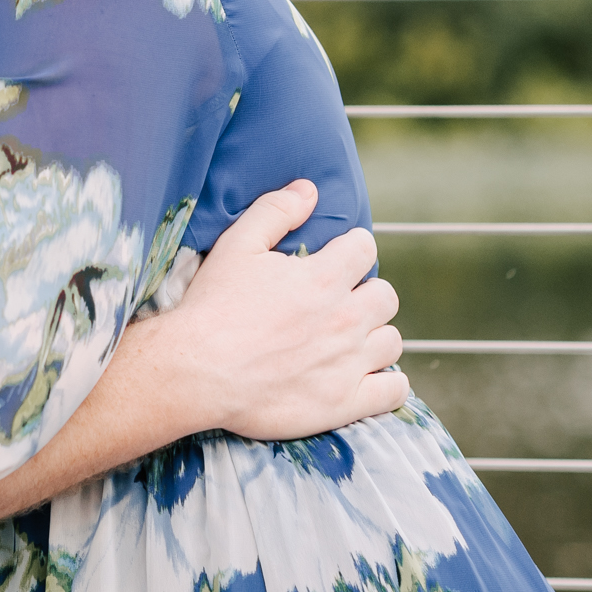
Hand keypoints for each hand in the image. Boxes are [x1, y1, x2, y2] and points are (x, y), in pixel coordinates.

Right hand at [143, 180, 406, 440]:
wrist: (198, 371)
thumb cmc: (213, 306)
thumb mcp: (236, 245)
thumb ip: (275, 211)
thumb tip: (309, 190)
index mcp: (323, 277)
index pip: (364, 249)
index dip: (349, 249)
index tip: (334, 259)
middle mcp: (345, 318)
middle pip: (385, 296)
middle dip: (366, 292)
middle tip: (338, 302)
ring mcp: (349, 363)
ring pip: (392, 340)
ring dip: (374, 335)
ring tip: (348, 339)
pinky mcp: (345, 402)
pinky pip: (394, 391)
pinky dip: (387, 383)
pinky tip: (366, 376)